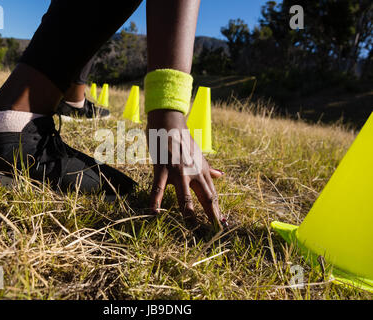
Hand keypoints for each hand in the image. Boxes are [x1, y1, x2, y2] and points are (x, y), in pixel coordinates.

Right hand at [147, 109, 227, 229]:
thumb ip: (209, 168)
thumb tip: (221, 175)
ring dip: (188, 213)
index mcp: (203, 171)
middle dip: (211, 216)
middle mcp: (194, 173)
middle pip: (206, 198)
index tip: (222, 225)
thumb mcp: (199, 154)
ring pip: (185, 197)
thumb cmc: (184, 140)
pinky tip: (154, 212)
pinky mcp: (163, 169)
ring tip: (190, 228)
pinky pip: (159, 188)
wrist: (169, 123)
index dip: (217, 211)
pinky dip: (156, 201)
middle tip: (214, 232)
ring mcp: (179, 171)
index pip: (213, 195)